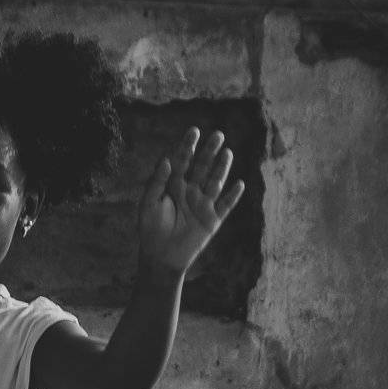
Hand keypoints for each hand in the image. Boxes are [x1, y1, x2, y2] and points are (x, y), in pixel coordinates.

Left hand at [137, 127, 244, 279]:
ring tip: (227, 153)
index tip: (194, 131)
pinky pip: (225, 206)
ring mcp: (203, 205)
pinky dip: (233, 196)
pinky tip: (238, 184)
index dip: (188, 146)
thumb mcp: (148, 203)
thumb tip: (166, 159)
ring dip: (222, 168)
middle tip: (218, 135)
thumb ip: (156, 182)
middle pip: (202, 167)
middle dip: (210, 151)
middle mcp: (190, 192)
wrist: (161, 257)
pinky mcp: (212, 220)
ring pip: (215, 182)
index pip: (182, 161)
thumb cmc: (150, 229)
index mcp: (173, 186)